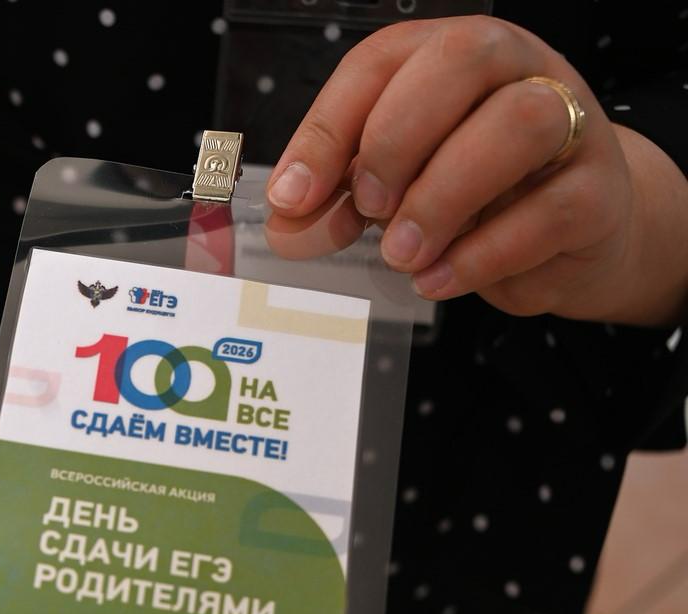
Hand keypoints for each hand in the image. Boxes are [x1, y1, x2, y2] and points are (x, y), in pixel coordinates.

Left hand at [265, 16, 687, 326]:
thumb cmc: (473, 197)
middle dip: (395, 139)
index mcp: (449, 56)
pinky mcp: (601, 191)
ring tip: (400, 253)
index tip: (292, 195)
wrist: (572, 237)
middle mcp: (516, 70)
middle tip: (366, 207)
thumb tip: (288, 225)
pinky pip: (549, 211)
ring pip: (518, 124)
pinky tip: (437, 279)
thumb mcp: (396, 188)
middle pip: (460, 60)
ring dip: (442, 196)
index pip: (381, 62)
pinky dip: (481, 255)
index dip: (328, 127)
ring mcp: (572, 124)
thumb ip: (337, 199)